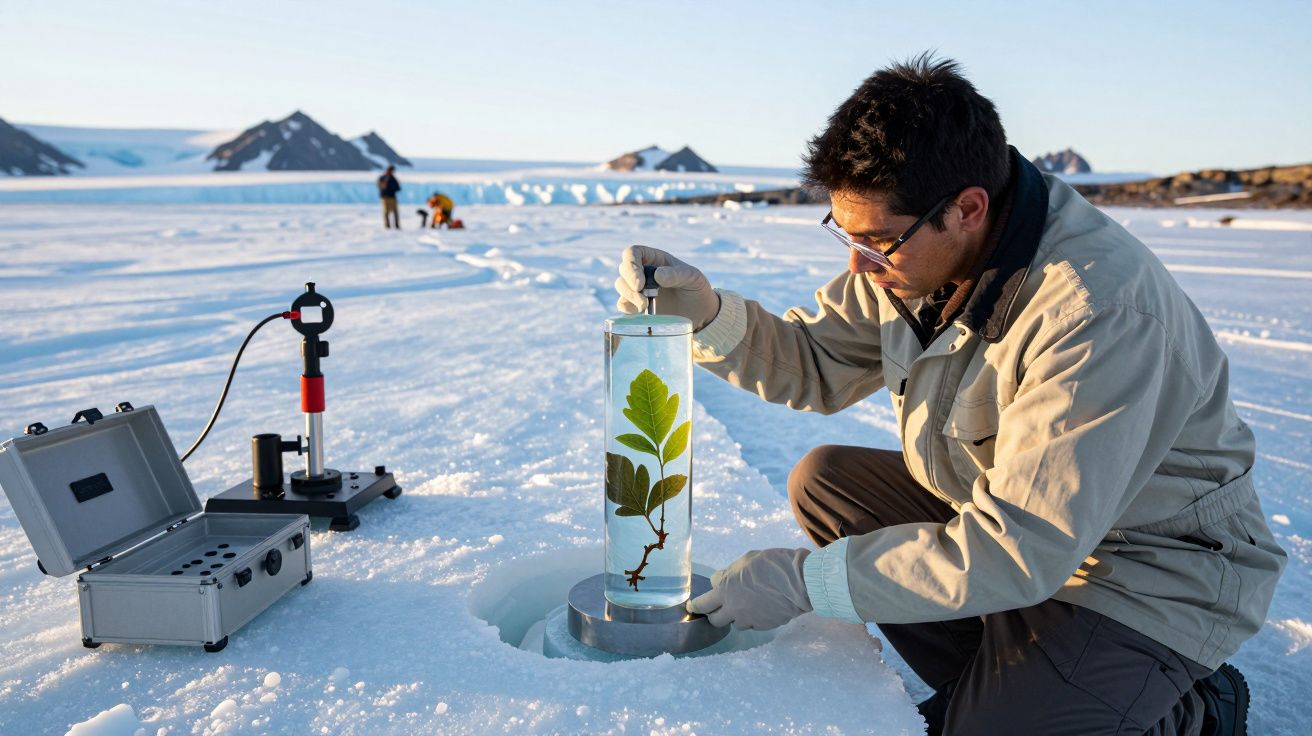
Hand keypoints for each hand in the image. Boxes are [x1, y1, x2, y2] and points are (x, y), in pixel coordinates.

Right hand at [615, 245, 720, 329]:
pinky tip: (640, 312)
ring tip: (645, 306)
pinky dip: (627, 307)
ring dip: (628, 295)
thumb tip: (657, 275)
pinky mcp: (637, 306)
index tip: (639, 283)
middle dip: (629, 283)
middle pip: (624, 269)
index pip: (632, 253)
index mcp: (655, 259)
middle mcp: (643, 271)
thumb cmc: (697, 290)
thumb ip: (677, 275)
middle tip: (642, 296)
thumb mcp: (693, 278)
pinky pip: (623, 304)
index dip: (631, 264)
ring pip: (621, 286)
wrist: (700, 313)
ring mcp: (639, 289)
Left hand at [686, 548, 812, 629]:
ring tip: (746, 604)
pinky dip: (752, 618)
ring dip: (736, 616)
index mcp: (726, 591)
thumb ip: (729, 573)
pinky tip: (761, 607)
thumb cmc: (772, 564)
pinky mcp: (765, 625)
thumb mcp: (746, 560)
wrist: (799, 581)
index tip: (692, 607)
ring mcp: (750, 620)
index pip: (703, 604)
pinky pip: (753, 624)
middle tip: (718, 607)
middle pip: (716, 620)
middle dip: (714, 614)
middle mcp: (735, 609)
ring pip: (736, 623)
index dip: (696, 606)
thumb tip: (718, 581)